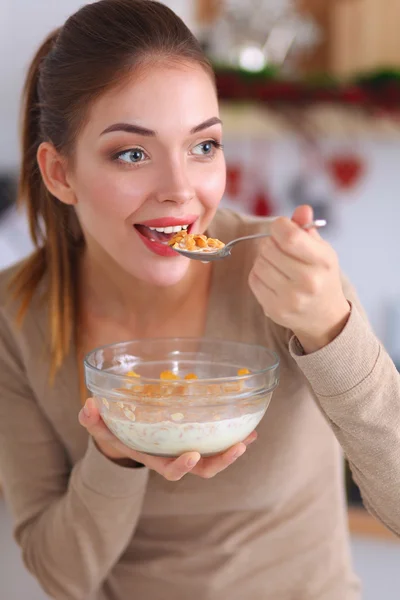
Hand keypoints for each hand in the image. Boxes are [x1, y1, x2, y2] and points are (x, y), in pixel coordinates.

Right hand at [79, 398, 256, 480]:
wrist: (127, 435)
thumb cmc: (116, 431)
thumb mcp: (101, 427)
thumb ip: (93, 420)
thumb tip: (87, 406)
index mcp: (155, 458)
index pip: (170, 470)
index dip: (182, 467)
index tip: (192, 455)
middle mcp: (175, 458)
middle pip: (203, 470)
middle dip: (222, 461)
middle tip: (238, 446)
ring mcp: (187, 450)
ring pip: (214, 458)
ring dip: (233, 449)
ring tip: (250, 436)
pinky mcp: (196, 439)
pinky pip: (217, 441)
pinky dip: (233, 436)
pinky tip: (250, 425)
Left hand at [249, 205, 349, 352]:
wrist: (324, 317)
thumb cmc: (320, 276)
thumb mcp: (322, 251)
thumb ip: (307, 228)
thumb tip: (302, 209)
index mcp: (323, 262)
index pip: (289, 237)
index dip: (279, 226)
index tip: (281, 228)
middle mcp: (308, 282)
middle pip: (269, 248)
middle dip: (271, 243)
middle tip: (281, 250)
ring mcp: (291, 299)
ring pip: (259, 264)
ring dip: (264, 260)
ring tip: (278, 265)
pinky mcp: (275, 310)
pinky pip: (254, 280)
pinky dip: (259, 275)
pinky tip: (272, 279)